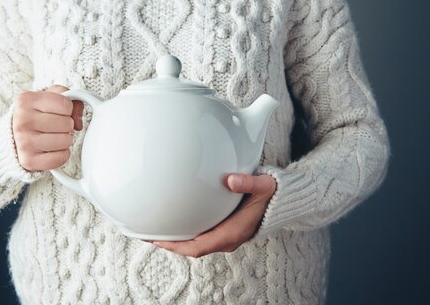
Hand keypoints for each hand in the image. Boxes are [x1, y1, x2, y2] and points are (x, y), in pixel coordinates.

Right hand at [12, 85, 83, 170]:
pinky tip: (52, 149)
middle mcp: (22, 121)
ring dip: (65, 140)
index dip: (68, 109)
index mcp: (26, 100)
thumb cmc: (36, 114)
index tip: (59, 112)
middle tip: (56, 126)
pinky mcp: (28, 161)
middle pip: (67, 124)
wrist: (13, 135)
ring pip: (65, 141)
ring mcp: (24, 142)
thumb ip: (71, 99)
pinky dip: (62, 154)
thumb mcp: (50, 97)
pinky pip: (61, 158)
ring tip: (53, 136)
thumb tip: (78, 123)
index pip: (66, 105)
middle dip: (67, 125)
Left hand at [149, 173, 276, 257]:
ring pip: (196, 244)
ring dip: (176, 240)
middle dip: (169, 244)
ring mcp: (226, 235)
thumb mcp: (263, 185)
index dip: (175, 246)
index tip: (156, 240)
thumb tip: (229, 180)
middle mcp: (228, 238)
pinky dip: (186, 233)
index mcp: (233, 232)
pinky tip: (176, 222)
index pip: (197, 247)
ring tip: (156, 230)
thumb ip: (247, 182)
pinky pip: (201, 236)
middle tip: (146, 234)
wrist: (283, 199)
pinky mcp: (226, 229)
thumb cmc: (272, 193)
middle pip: (192, 248)